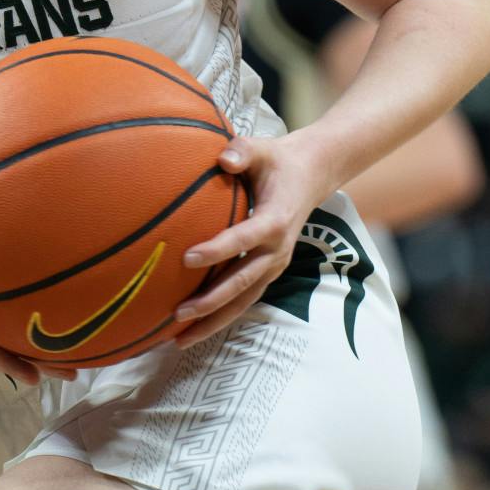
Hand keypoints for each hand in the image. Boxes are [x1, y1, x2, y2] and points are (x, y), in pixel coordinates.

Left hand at [173, 134, 329, 347]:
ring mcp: (274, 265)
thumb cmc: (277, 161)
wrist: (312, 176)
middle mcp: (277, 250)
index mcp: (275, 220)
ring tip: (179, 339)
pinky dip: (220, 317)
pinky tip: (192, 330)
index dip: (218, 249)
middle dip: (210, 301)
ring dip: (213, 320)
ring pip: (243, 301)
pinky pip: (244, 300)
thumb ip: (242, 151)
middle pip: (243, 282)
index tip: (188, 257)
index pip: (244, 238)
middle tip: (178, 312)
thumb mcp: (263, 149)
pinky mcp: (268, 273)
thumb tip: (223, 159)